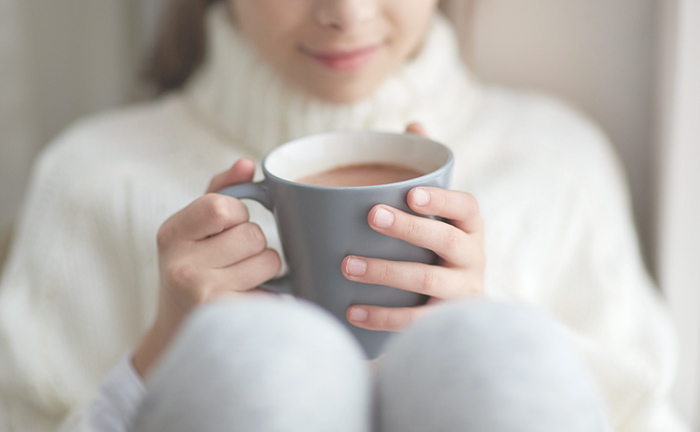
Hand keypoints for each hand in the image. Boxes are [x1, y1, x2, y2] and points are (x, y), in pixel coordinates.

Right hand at [133, 158, 280, 376]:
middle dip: (252, 245)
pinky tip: (249, 300)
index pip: (222, 206)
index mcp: (171, 235)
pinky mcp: (230, 321)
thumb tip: (248, 163)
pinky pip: (275, 291)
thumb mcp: (193, 229)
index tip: (225, 230)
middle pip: (252, 235)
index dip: (236, 215)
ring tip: (241, 280)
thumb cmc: (192, 271)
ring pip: (269, 261)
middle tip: (232, 261)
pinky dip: (272, 293)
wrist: (178, 335)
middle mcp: (182, 267)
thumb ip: (220, 191)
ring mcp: (205, 296)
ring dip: (265, 269)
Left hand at [342, 123, 484, 331]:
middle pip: (447, 241)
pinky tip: (352, 312)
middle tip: (371, 217)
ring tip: (348, 265)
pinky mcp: (446, 321)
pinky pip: (417, 321)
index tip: (411, 194)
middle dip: (410, 229)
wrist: (463, 306)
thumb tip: (414, 123)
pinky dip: (384, 318)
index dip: (441, 201)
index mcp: (470, 226)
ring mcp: (463, 292)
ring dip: (387, 273)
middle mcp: (473, 258)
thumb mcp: (440, 211)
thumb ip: (428, 170)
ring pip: (429, 282)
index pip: (465, 208)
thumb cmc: (441, 245)